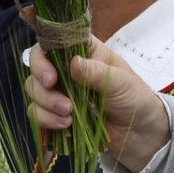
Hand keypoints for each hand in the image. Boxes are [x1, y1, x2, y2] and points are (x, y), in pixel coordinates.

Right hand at [25, 34, 169, 172]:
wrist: (139, 132)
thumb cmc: (134, 97)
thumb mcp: (121, 82)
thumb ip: (97, 72)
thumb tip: (73, 62)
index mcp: (83, 50)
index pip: (53, 40)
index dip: (42, 53)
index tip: (50, 74)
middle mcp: (66, 67)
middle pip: (36, 66)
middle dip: (42, 83)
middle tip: (60, 96)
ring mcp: (60, 90)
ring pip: (34, 90)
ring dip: (46, 104)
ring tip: (69, 116)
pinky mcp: (56, 113)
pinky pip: (37, 113)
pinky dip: (46, 120)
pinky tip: (66, 125)